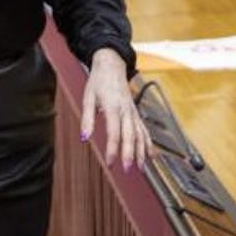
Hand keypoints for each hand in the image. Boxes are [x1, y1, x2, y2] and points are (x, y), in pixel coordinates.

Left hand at [80, 49, 151, 171]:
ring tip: (141, 168)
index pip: (114, 133)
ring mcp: (133, 111)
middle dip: (130, 154)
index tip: (110, 163)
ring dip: (142, 152)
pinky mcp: (135, 112)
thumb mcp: (88, 98)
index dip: (113, 150)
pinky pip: (144, 129)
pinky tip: (151, 155)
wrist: (112, 65)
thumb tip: (84, 138)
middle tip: (128, 169)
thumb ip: (87, 119)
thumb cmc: (98, 81)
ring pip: (140, 134)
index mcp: (113, 107)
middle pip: (130, 135)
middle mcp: (126, 110)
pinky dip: (148, 143)